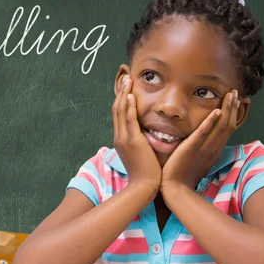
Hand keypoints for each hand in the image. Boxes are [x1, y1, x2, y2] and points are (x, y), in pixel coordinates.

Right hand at [112, 75, 161, 191]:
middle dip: (121, 91)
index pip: (119, 114)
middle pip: (117, 108)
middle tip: (125, 76)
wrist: (143, 187)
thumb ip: (141, 142)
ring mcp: (124, 138)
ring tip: (127, 79)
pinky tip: (130, 95)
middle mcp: (119, 137)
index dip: (121, 99)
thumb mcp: (140, 154)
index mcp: (121, 139)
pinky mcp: (132, 141)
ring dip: (124, 94)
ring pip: (120, 111)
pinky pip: (128, 120)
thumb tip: (147, 134)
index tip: (126, 87)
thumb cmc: (146, 173)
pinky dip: (129, 107)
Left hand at [161, 89, 239, 193]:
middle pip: (227, 125)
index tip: (237, 102)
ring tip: (230, 95)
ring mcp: (203, 149)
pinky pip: (202, 133)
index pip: (228, 129)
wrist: (175, 189)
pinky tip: (216, 111)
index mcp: (215, 151)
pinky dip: (210, 122)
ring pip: (220, 127)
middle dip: (232, 108)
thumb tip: (205, 137)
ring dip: (226, 109)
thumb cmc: (184, 175)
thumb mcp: (199, 159)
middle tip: (235, 92)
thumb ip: (203, 147)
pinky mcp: (191, 149)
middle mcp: (213, 149)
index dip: (234, 114)